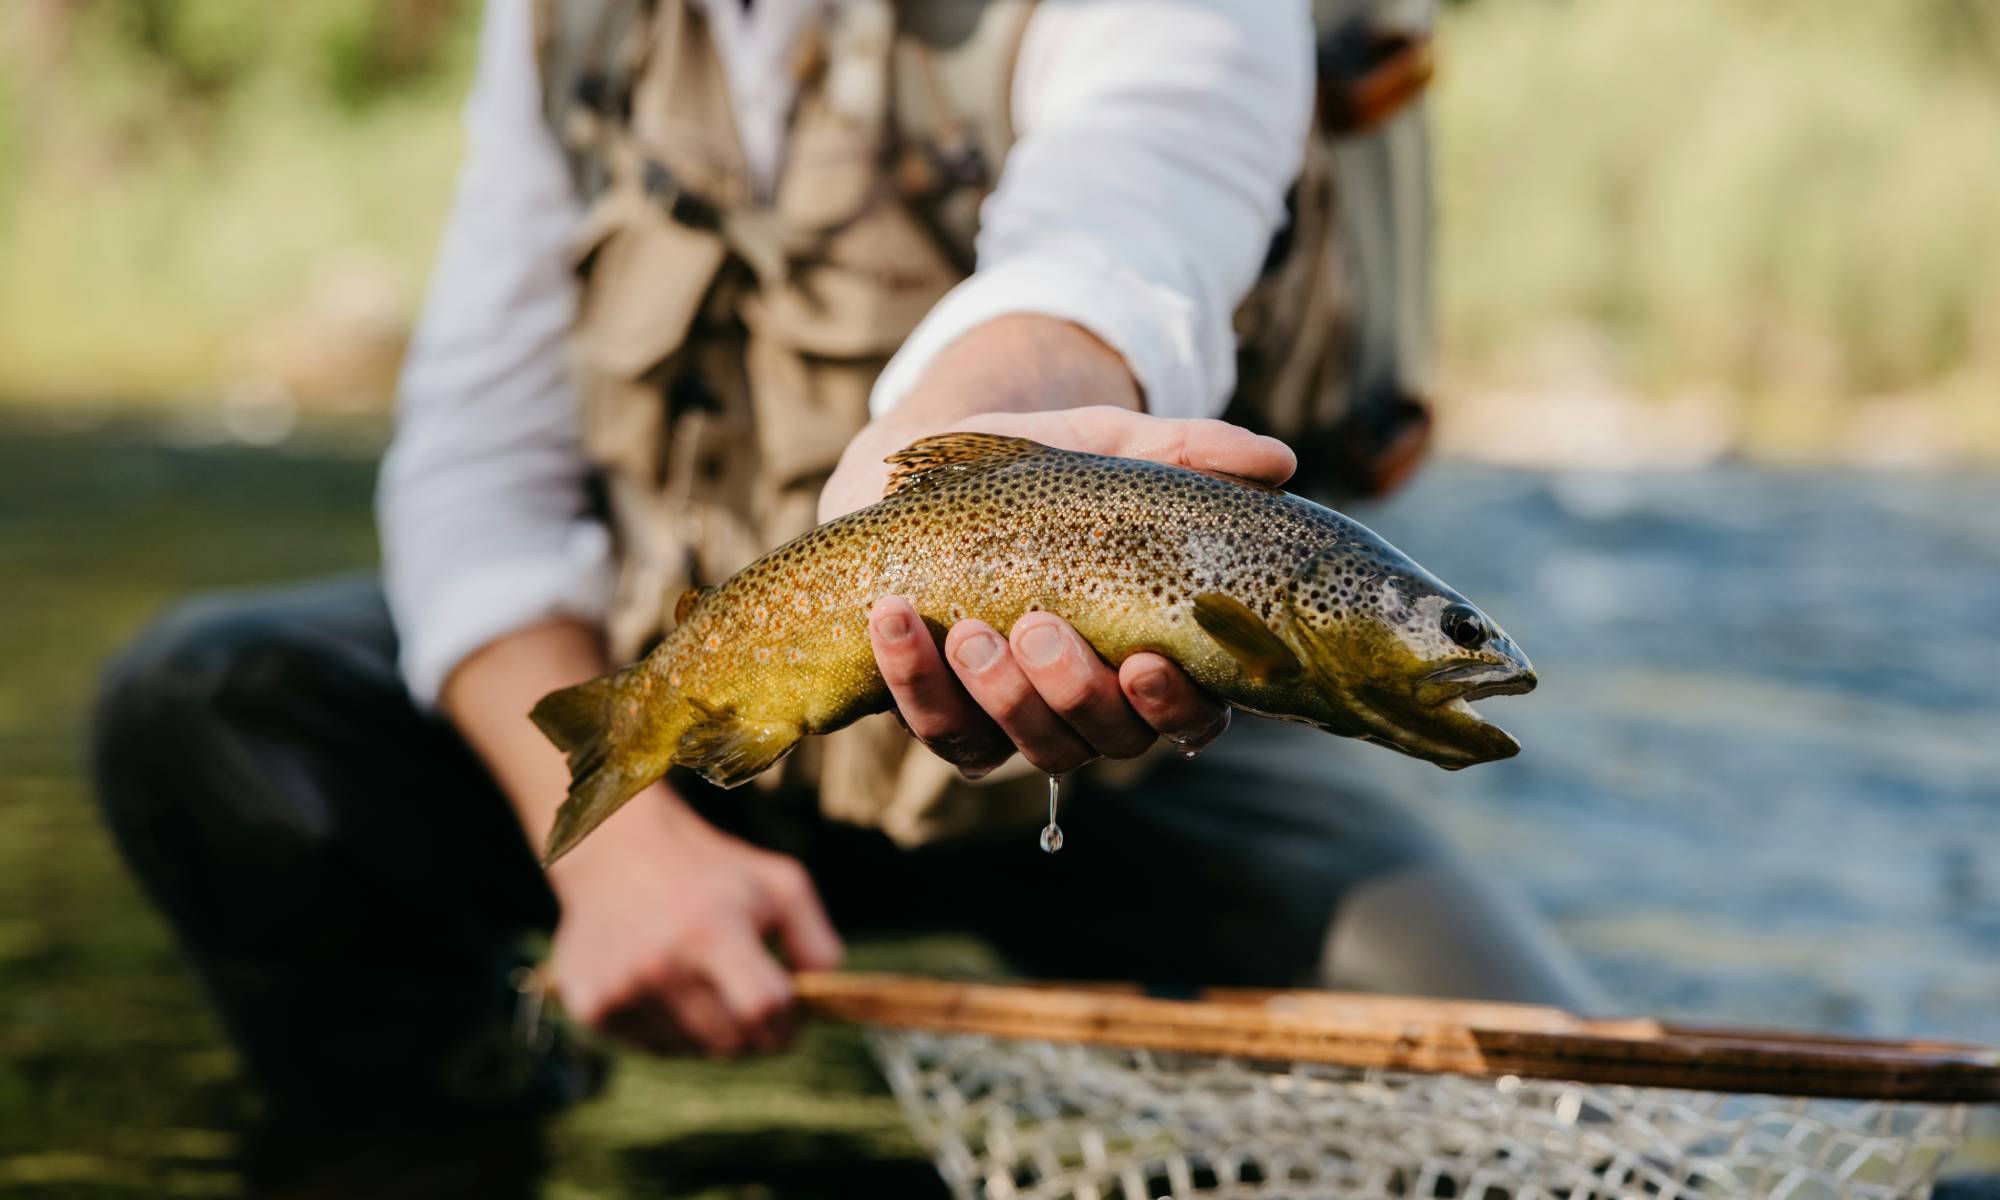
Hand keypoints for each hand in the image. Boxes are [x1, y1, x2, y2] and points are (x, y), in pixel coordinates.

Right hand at [546, 789, 843, 1056]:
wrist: (617, 852)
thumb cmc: (712, 871)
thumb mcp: (780, 884)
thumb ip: (816, 942)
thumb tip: (824, 1002)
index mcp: (712, 929)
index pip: (763, 1008)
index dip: (786, 1022)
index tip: (789, 1013)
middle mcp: (661, 964)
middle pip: (731, 1044)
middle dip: (754, 1034)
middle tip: (752, 1002)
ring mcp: (622, 989)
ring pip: (693, 1051)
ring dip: (711, 1029)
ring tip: (702, 978)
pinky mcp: (593, 1006)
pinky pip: (655, 1049)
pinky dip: (673, 1029)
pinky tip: (666, 983)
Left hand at [834, 404, 1295, 777]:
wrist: (926, 470)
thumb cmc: (1040, 469)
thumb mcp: (1110, 448)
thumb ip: (1187, 451)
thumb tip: (1278, 460)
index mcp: (1157, 656)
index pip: (1192, 715)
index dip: (1175, 706)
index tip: (1145, 661)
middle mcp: (1095, 705)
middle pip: (1106, 739)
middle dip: (1072, 691)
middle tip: (1038, 627)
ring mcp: (1021, 720)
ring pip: (1026, 745)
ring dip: (1000, 697)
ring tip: (968, 632)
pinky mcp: (949, 717)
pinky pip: (939, 728)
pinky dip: (915, 681)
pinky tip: (895, 620)